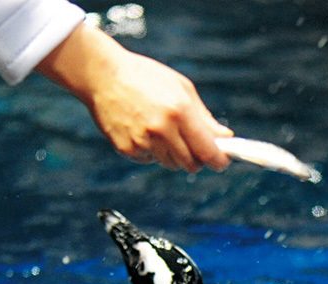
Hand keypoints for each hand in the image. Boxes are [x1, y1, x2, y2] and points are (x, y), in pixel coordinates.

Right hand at [37, 22, 232, 171]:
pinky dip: (153, 152)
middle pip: (191, 163)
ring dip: (174, 154)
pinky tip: (144, 131)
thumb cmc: (146, 77)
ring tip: (163, 130)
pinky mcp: (127, 149)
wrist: (102, 74)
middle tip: (194, 146)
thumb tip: (225, 137)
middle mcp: (161, 129)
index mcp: (179, 112)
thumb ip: (204, 117)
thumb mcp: (181, 89)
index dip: (218, 160)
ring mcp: (142, 141)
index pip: (207, 150)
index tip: (222, 162)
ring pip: (171, 164)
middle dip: (197, 158)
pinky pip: (150, 160)